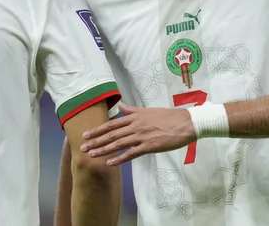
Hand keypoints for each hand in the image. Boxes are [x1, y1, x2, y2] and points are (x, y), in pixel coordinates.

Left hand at [80, 102, 195, 165]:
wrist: (185, 123)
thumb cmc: (168, 117)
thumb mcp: (148, 111)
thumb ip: (132, 110)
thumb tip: (120, 106)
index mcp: (135, 117)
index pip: (112, 124)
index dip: (97, 130)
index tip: (86, 134)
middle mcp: (135, 125)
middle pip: (111, 134)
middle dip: (96, 141)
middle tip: (82, 147)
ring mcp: (141, 136)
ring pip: (118, 144)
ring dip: (103, 150)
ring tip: (91, 155)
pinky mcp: (149, 146)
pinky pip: (131, 153)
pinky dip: (119, 158)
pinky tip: (109, 163)